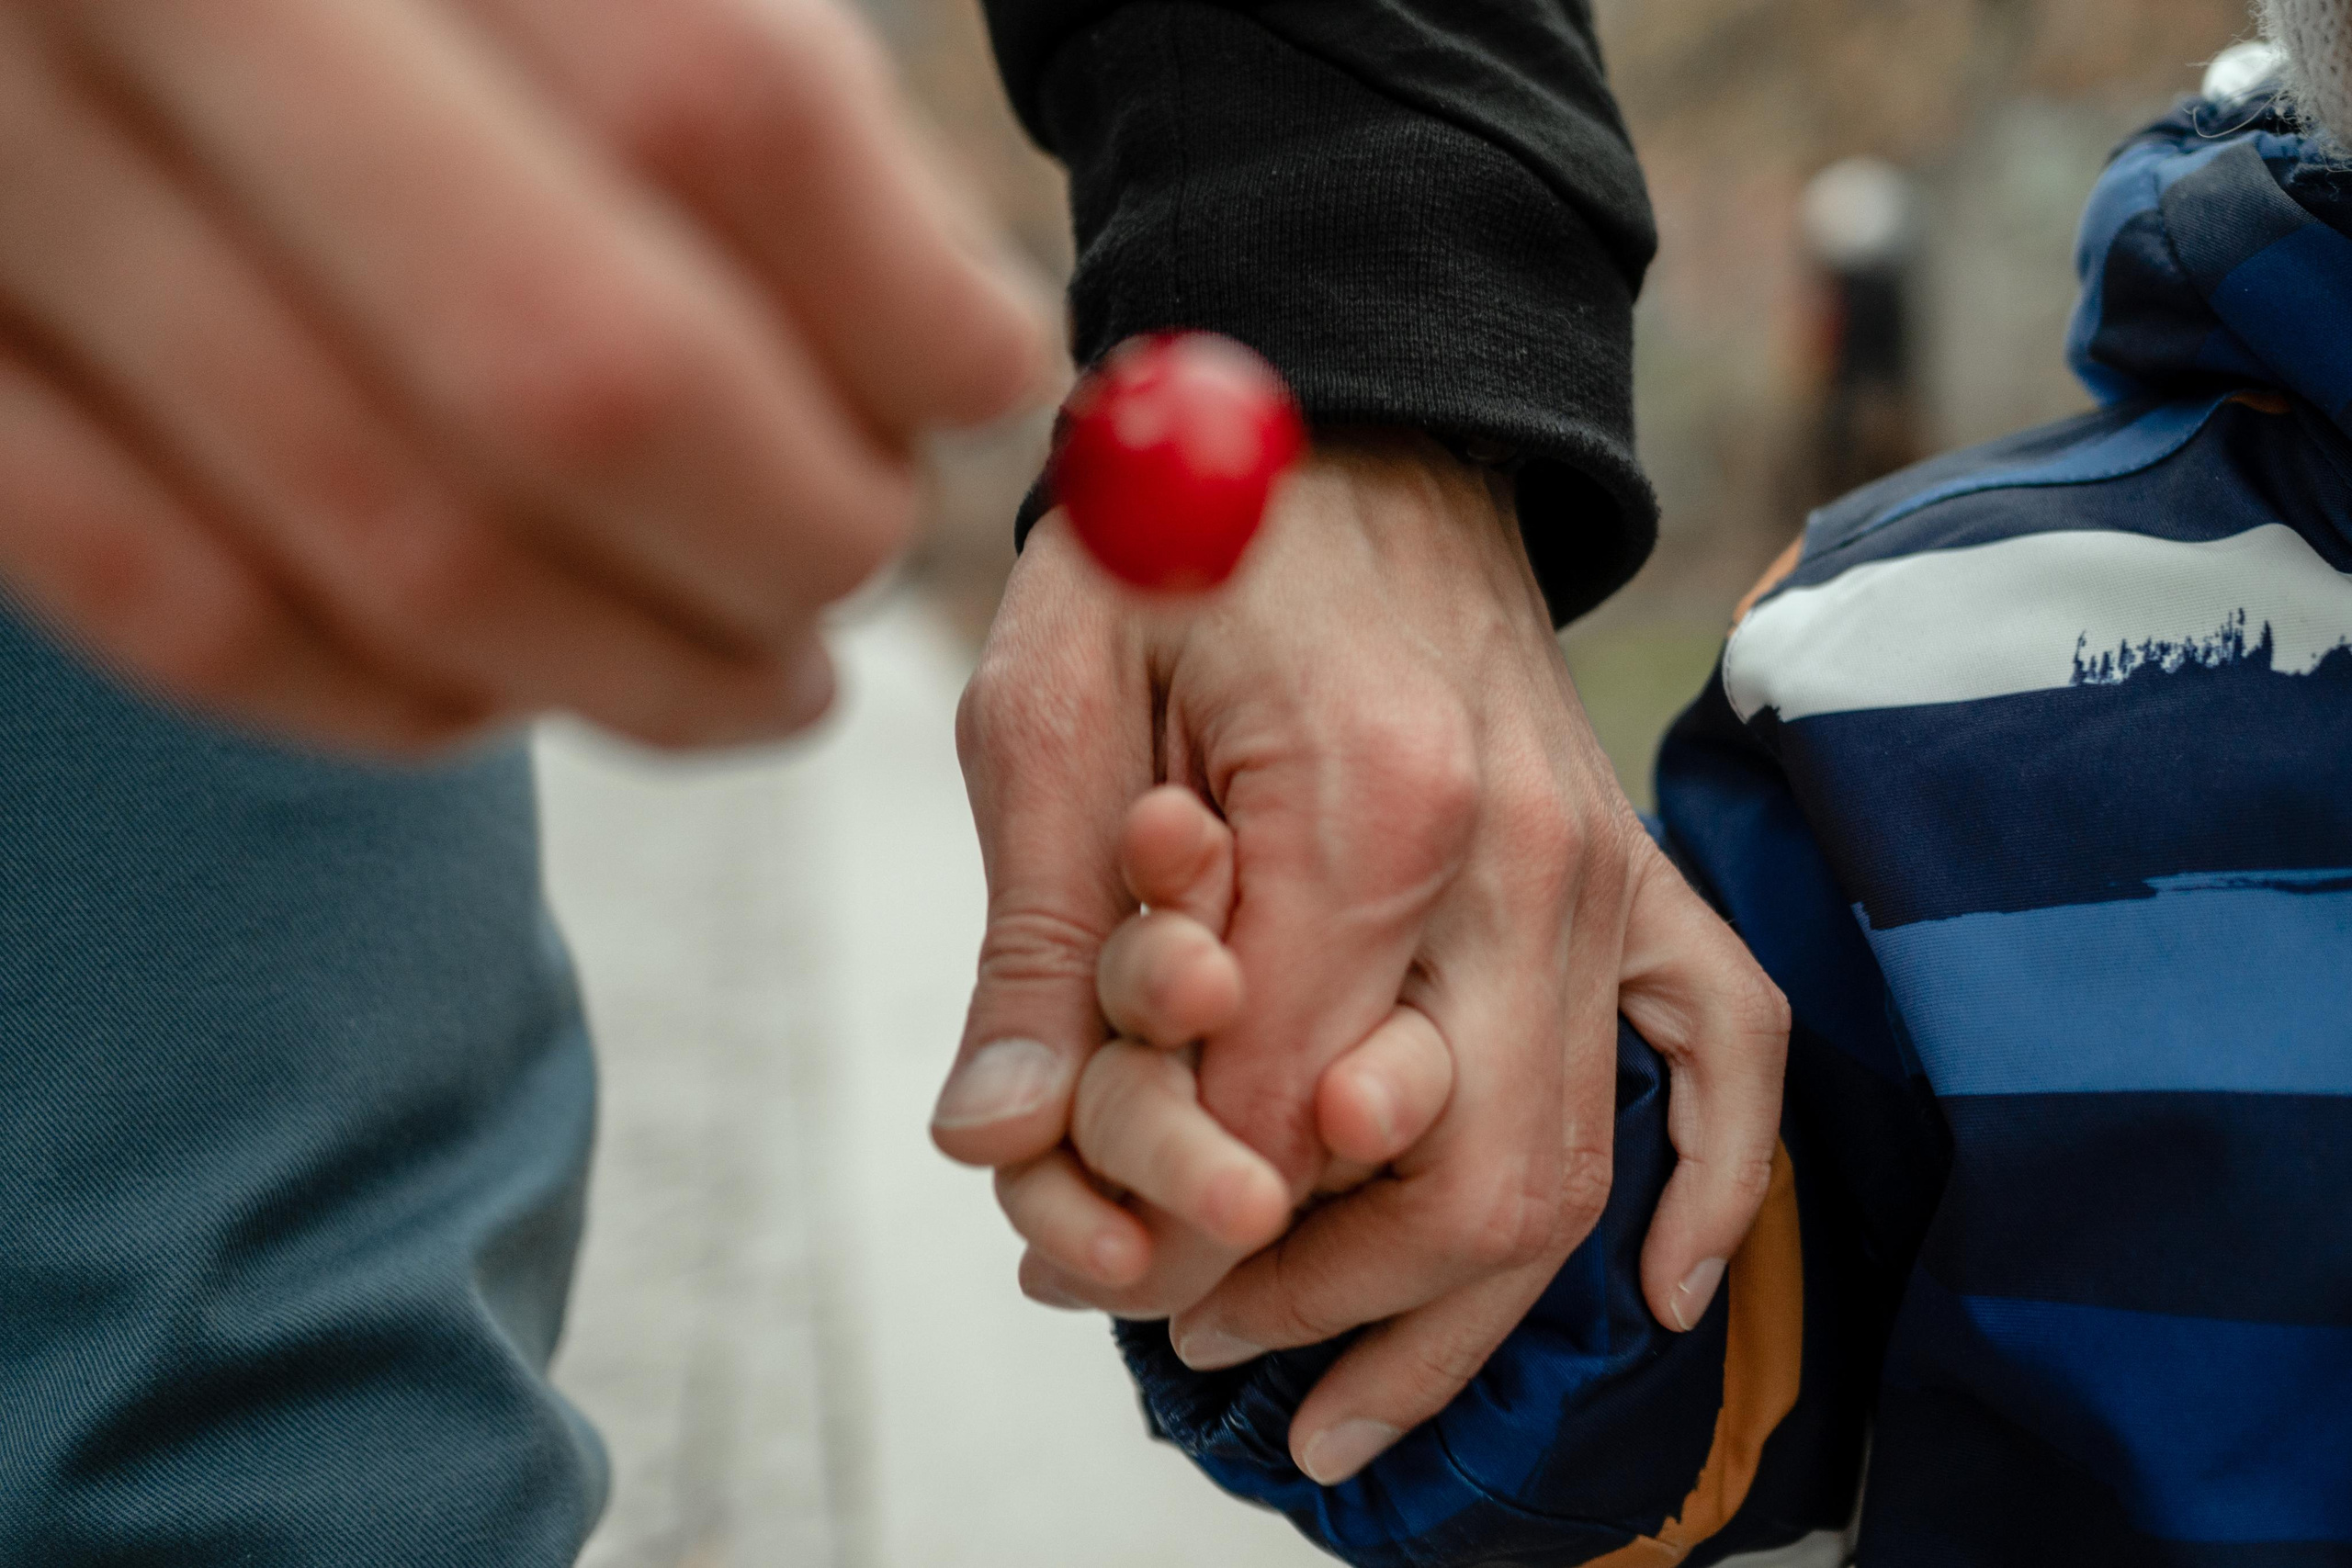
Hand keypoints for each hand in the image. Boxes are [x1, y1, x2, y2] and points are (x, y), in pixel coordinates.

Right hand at [0, 0, 1045, 750]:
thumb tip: (961, 362)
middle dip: (795, 530)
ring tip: (770, 677)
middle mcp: (149, 0)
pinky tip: (534, 685)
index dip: (903, 302)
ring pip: (401, 551)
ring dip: (646, 671)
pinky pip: (188, 616)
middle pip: (576, 378)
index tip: (984, 376)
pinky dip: (411, 703)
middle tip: (865, 553)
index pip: (718, 110)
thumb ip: (743, 89)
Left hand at [935, 433, 1788, 1481]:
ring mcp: (1598, 864)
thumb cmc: (1183, 544)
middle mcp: (1520, 858)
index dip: (1182, 1227)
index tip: (1091, 1261)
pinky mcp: (1629, 860)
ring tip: (1347, 1418)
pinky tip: (1668, 1289)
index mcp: (1367, 812)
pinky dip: (1713, 1181)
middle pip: (1458, 1184)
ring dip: (1460, 1317)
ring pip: (1576, 1166)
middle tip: (1190, 1339)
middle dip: (1319, 1308)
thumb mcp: (1052, 699)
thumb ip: (1037, 936)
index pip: (1281, 1122)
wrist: (1353, 416)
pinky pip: (1730, 1042)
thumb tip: (995, 1144)